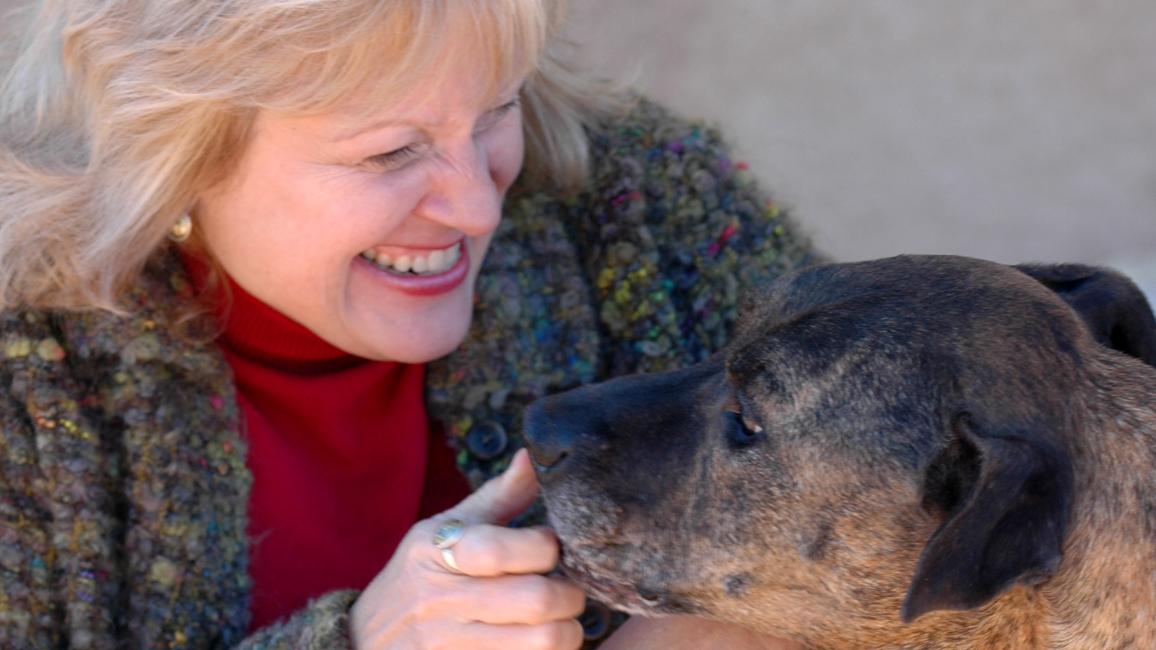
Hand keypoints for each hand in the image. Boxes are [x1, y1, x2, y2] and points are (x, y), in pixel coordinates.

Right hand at [350, 449, 585, 648]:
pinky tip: (538, 640)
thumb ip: (496, 497)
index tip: (550, 548)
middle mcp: (443, 600)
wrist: (366, 640)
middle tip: (569, 590)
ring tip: (561, 620)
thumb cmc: (418, 577)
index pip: (508, 548)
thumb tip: (531, 456)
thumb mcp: (444, 530)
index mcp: (439, 551)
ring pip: (542, 640)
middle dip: (571, 593)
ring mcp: (451, 644)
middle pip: (537, 599)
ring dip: (567, 629)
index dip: (547, 547)